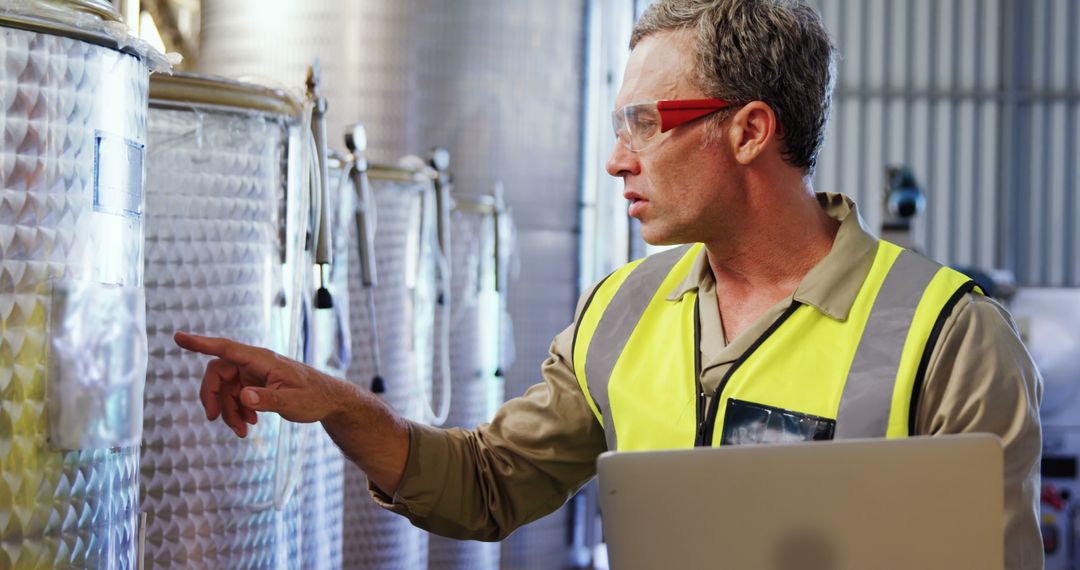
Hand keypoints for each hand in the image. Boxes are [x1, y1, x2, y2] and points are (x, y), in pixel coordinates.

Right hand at [174, 331, 355, 436]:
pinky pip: (235, 395)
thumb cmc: (314, 397)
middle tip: (215, 419)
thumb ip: (268, 400)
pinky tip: (249, 424)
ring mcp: (254, 373)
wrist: (329, 400)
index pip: (226, 348)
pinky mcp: (255, 384)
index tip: (177, 337)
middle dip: (213, 396)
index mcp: (262, 360)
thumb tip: (243, 396)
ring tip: (243, 431)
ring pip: (225, 388)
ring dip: (228, 410)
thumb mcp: (293, 402)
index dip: (200, 343)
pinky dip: (237, 411)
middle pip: (218, 372)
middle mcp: (254, 363)